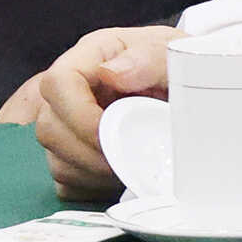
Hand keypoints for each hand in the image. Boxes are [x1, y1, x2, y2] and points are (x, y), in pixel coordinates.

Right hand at [0, 24, 182, 200]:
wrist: (191, 86)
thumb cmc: (176, 66)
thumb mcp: (171, 53)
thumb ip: (147, 58)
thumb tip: (111, 72)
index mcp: (90, 57)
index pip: (59, 83)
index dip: (80, 115)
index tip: (113, 134)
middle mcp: (71, 92)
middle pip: (49, 127)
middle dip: (89, 152)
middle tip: (131, 157)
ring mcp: (68, 126)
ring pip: (57, 161)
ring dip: (95, 174)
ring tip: (134, 165)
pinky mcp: (74, 157)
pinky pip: (68, 184)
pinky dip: (96, 188)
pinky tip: (124, 177)